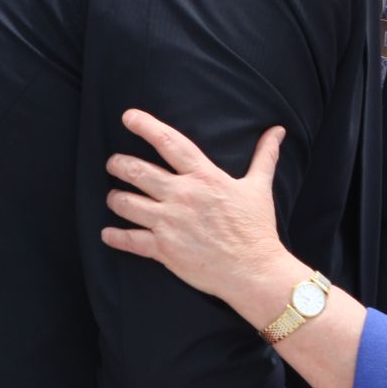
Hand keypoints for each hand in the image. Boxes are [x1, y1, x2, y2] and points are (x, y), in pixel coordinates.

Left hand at [100, 109, 295, 313]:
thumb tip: (278, 131)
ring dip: (114, 198)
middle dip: (118, 164)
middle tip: (114, 163)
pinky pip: (128, 240)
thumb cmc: (256, 228)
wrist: (254, 270)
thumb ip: (264, 156)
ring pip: (125, 203)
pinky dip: (114, 236)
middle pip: (137, 171)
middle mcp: (181, 196)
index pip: (170, 143)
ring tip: (114, 197)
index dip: (146, 126)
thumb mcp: (259, 187)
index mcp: (204, 177)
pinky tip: (109, 233)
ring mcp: (169, 223)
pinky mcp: (163, 249)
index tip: (128, 117)